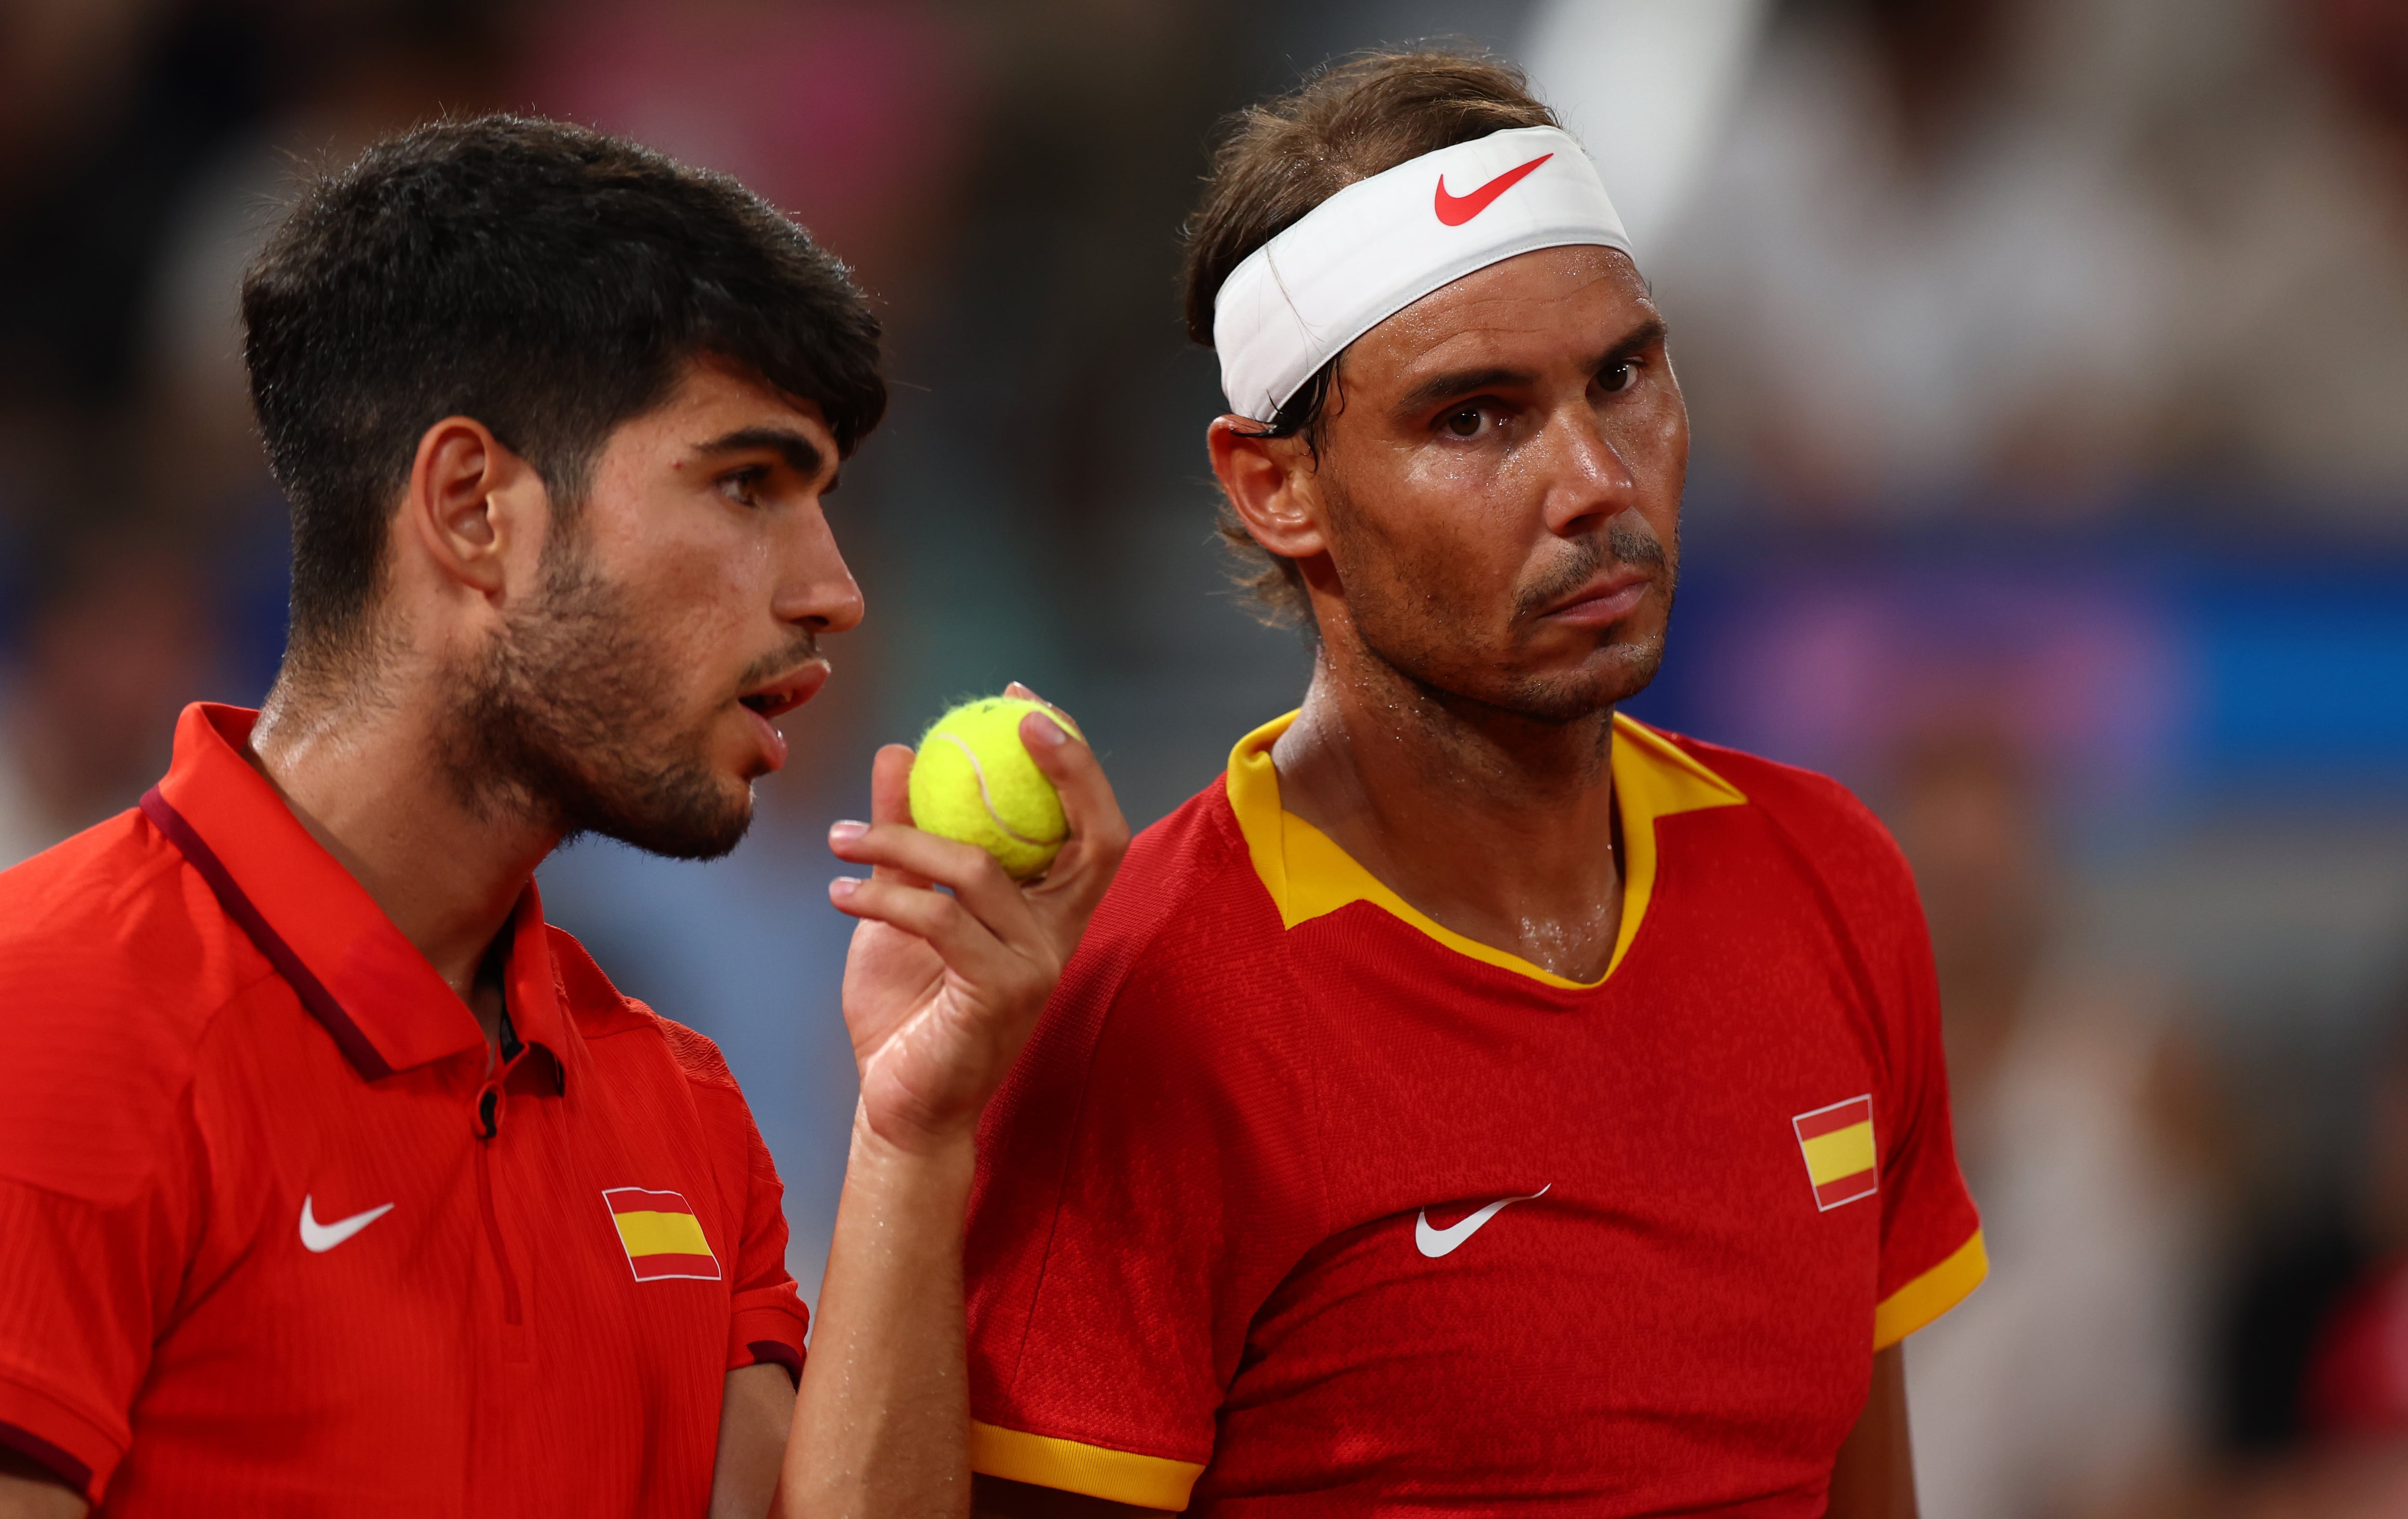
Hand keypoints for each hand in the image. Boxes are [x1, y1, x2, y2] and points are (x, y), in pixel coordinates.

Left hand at [827, 684, 1128, 1154]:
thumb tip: (900, 752)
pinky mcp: (1000, 994)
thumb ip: (908, 833)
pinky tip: (839, 892)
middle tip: (997, 721)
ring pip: (980, 870)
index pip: (1092, 824)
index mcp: (1050, 910)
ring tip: (840, 841)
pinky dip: (883, 896)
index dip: (1073, 760)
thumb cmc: (907, 1009)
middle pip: (1091, 835)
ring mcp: (1037, 967)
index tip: (1023, 706)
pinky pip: (940, 920)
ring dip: (900, 842)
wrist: (898, 1105)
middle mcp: (1060, 936)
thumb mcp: (902, 904)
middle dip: (1061, 767)